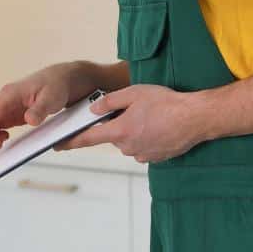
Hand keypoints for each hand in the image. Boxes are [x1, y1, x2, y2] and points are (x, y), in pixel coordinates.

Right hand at [0, 64, 80, 149]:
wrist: (58, 80)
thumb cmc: (55, 86)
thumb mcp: (52, 98)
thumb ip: (40, 110)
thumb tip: (30, 120)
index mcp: (9, 93)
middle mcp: (2, 98)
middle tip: (0, 144)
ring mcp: (3, 105)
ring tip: (4, 141)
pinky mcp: (7, 112)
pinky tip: (5, 137)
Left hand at [58, 84, 207, 162]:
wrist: (195, 118)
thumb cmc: (166, 103)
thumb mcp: (133, 93)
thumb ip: (109, 102)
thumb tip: (93, 109)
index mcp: (120, 131)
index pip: (88, 138)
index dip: (70, 142)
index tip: (58, 145)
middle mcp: (128, 146)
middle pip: (112, 136)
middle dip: (116, 125)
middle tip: (134, 110)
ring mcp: (142, 154)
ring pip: (127, 141)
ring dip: (133, 131)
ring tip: (151, 116)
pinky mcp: (155, 158)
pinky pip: (142, 147)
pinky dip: (145, 137)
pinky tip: (158, 126)